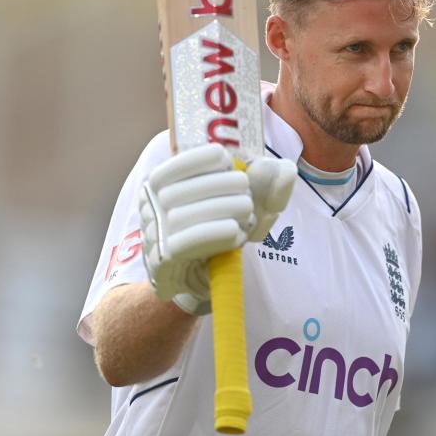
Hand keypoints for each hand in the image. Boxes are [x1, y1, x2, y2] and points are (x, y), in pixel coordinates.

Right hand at [138, 144, 295, 314]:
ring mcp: (153, 236)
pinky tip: (236, 233)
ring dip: (219, 209)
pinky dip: (212, 234)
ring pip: (181, 217)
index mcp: (160, 186)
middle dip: (218, 185)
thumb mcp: (247, 203)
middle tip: (246, 191)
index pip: (170, 166)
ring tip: (246, 210)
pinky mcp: (161, 264)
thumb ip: (267, 185)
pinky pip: (182, 245)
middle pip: (179, 190)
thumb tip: (285, 169)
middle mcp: (150, 208)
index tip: (226, 159)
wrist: (203, 277)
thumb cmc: (222, 229)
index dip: (198, 158)